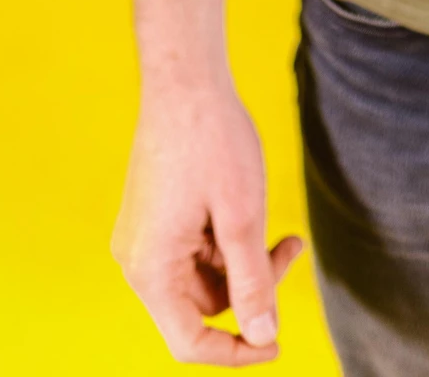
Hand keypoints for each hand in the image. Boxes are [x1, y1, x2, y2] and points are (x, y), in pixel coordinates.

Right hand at [113, 84, 303, 363]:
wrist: (185, 79)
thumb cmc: (212, 141)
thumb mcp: (243, 217)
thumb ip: (253, 283)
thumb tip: (263, 337)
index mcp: (151, 269)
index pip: (189, 342)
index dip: (235, 351)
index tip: (276, 344)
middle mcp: (138, 260)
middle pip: (199, 307)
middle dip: (249, 290)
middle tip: (290, 251)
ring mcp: (144, 237)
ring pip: (202, 278)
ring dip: (243, 263)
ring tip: (285, 235)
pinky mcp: (154, 217)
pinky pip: (194, 251)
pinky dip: (227, 241)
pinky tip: (254, 212)